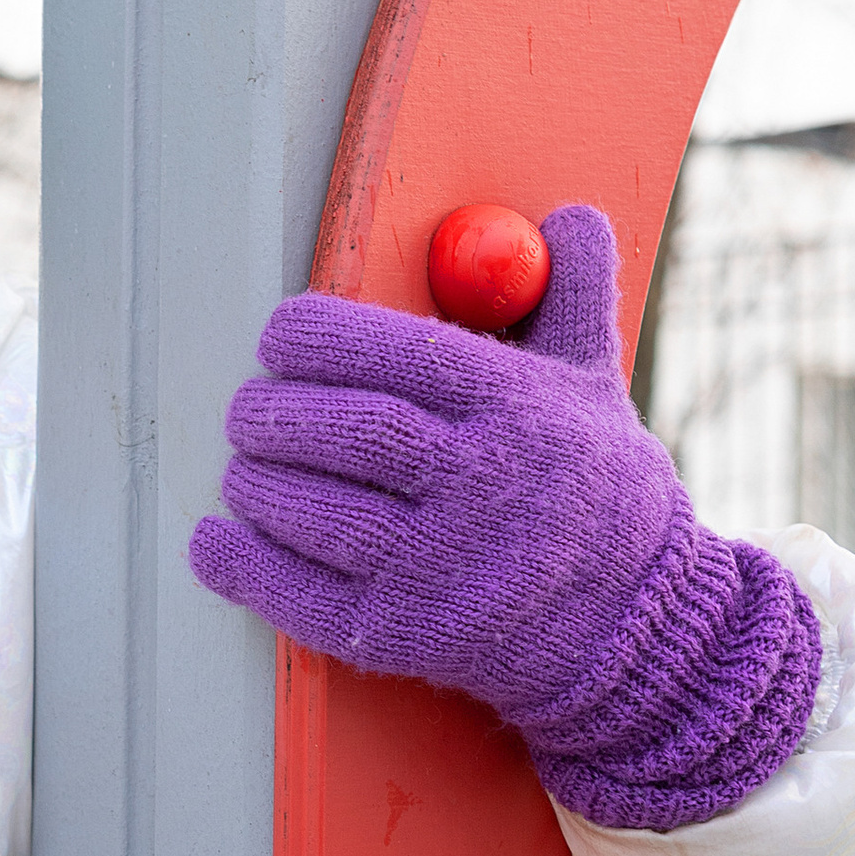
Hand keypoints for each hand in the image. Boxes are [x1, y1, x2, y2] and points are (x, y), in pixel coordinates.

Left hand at [189, 205, 819, 831]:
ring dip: (256, 481)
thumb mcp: (596, 387)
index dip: (319, 337)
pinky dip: (242, 566)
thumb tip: (571, 219)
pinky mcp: (407, 636)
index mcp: (518, 409)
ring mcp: (442, 567)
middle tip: (248, 406)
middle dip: (274, 410)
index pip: (400, 354)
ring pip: (314, 509)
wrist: (637, 632)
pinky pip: (300, 595)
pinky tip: (217, 541)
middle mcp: (481, 485)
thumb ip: (571, 297)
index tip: (281, 335)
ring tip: (245, 466)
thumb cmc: (600, 495)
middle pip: (348, 430)